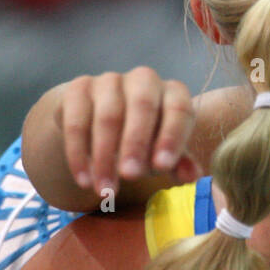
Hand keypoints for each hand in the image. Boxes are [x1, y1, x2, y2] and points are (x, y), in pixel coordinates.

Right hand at [58, 67, 198, 194]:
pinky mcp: (78, 88)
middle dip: (136, 144)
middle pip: (143, 106)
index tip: (162, 167)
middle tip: (130, 176)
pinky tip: (84, 180)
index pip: (179, 109)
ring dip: (105, 157)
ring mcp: (110, 80)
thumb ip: (179, 163)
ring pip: (108, 116)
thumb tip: (192, 176)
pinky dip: (79, 154)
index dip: (172, 137)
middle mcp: (144, 79)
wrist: (100, 122)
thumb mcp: (164, 151)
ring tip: (106, 190)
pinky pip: (77, 122)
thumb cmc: (145, 139)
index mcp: (174, 92)